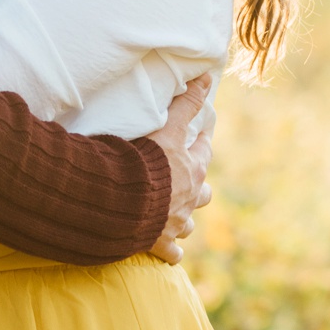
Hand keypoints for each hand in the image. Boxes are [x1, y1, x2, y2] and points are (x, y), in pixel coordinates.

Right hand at [145, 74, 215, 263]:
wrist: (121, 201)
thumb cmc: (141, 162)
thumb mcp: (167, 128)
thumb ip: (186, 102)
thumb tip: (208, 76)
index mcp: (189, 168)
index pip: (202, 153)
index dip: (201, 145)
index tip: (199, 140)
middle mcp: (188, 197)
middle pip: (203, 193)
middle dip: (198, 188)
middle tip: (188, 182)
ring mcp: (175, 222)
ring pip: (189, 224)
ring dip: (184, 219)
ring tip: (175, 215)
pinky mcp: (160, 243)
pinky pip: (172, 253)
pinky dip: (171, 251)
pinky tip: (166, 249)